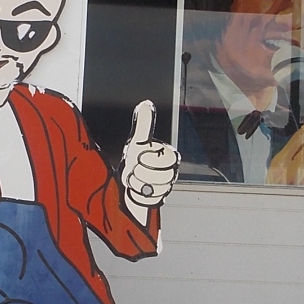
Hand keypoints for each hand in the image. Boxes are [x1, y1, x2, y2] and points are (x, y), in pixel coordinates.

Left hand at [122, 100, 179, 222]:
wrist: (131, 181)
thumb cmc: (135, 159)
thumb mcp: (138, 141)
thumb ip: (143, 124)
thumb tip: (145, 103)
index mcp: (170, 156)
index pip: (162, 159)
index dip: (147, 159)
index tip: (140, 157)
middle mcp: (172, 171)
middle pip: (157, 174)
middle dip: (139, 172)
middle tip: (135, 169)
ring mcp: (168, 186)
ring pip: (152, 187)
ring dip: (137, 183)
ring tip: (136, 179)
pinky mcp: (162, 199)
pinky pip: (150, 198)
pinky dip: (139, 194)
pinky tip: (138, 189)